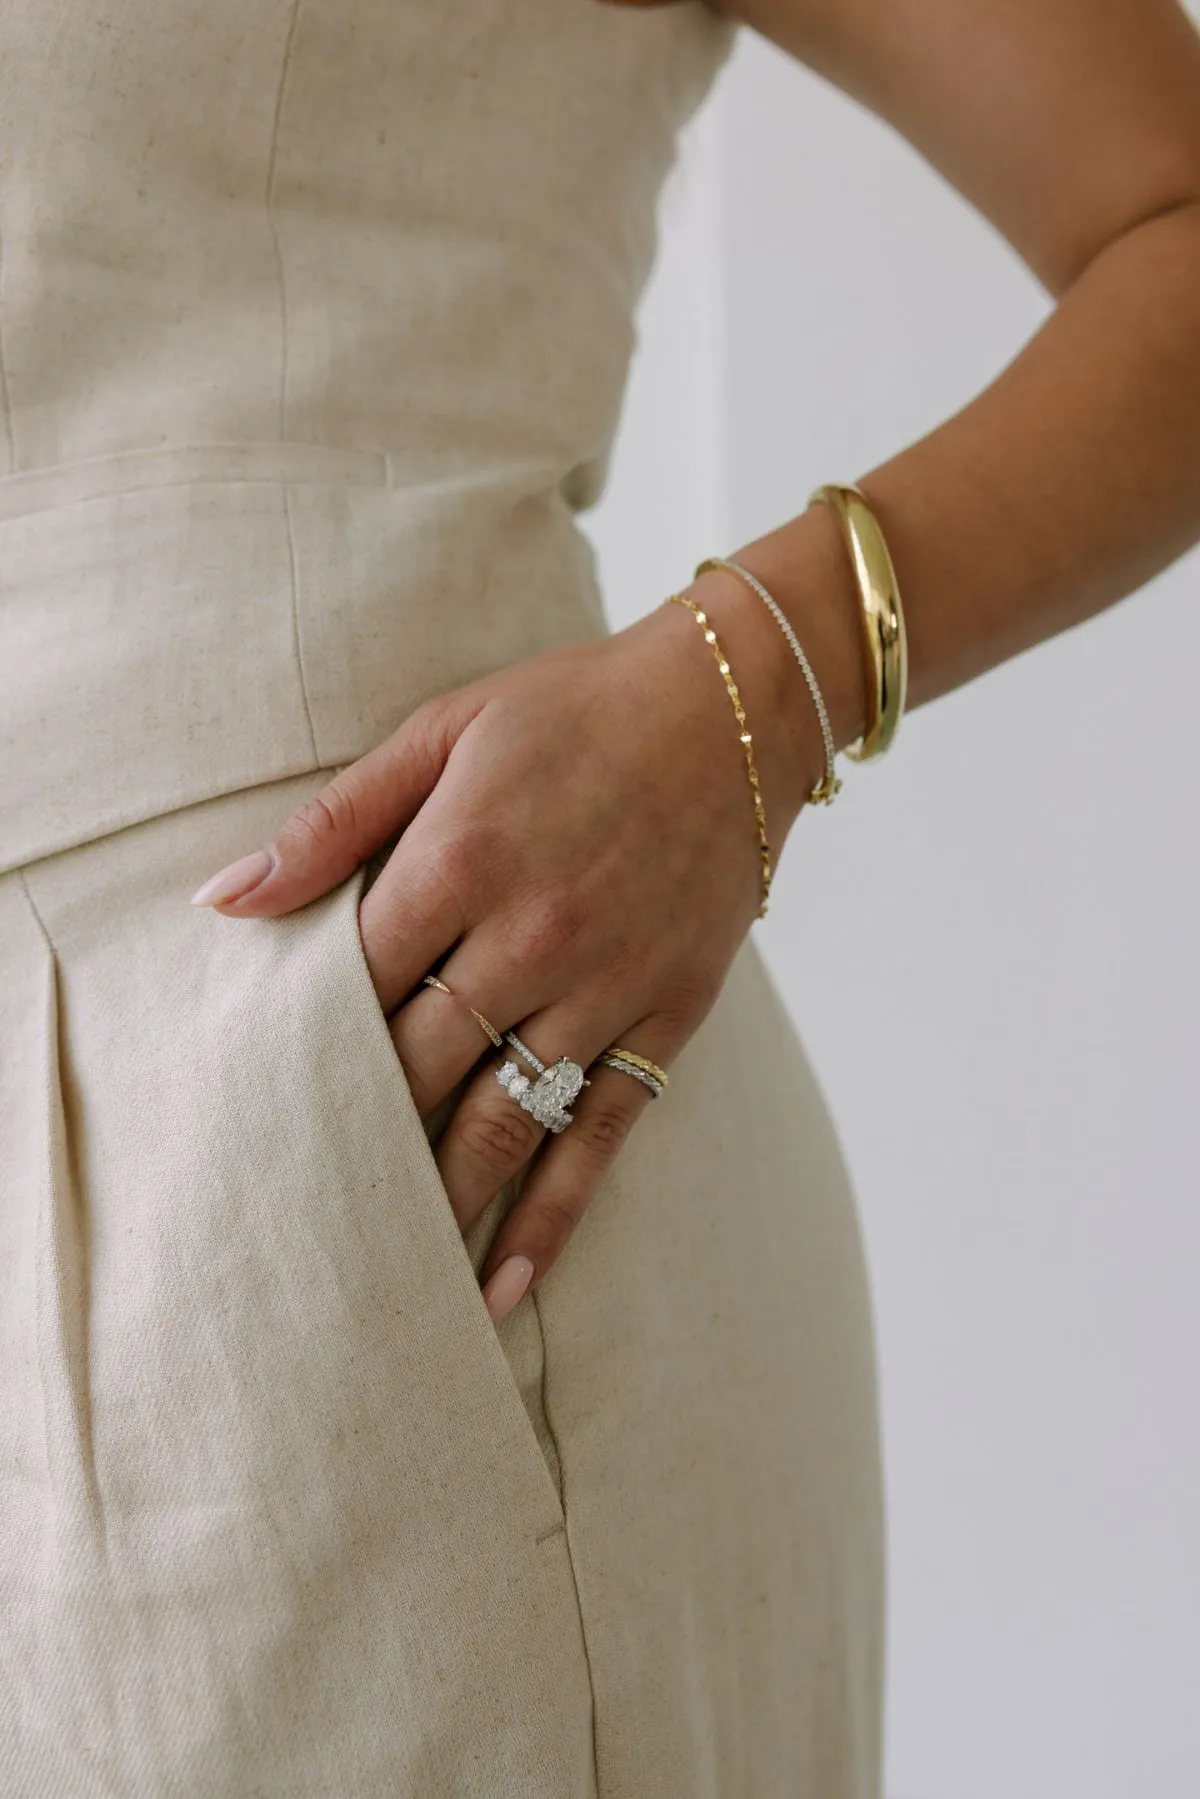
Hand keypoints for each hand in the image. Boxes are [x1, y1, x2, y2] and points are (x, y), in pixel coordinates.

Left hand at [187, 573, 824, 1323]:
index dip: (298, 1049)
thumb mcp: (442, 731)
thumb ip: (333, 822)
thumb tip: (222, 898)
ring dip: (432, 1204)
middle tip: (290, 1211)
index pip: (350, 986)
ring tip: (374, 1283)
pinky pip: (599, 1138)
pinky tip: (501, 1287)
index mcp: (459, 858)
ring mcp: (604, 988)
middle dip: (349, 1138)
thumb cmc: (573, 710)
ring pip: (497, 1123)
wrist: (733, 707)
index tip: (253, 1107)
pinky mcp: (664, 1019)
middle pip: (412, 1067)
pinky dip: (550, 1221)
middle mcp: (529, 937)